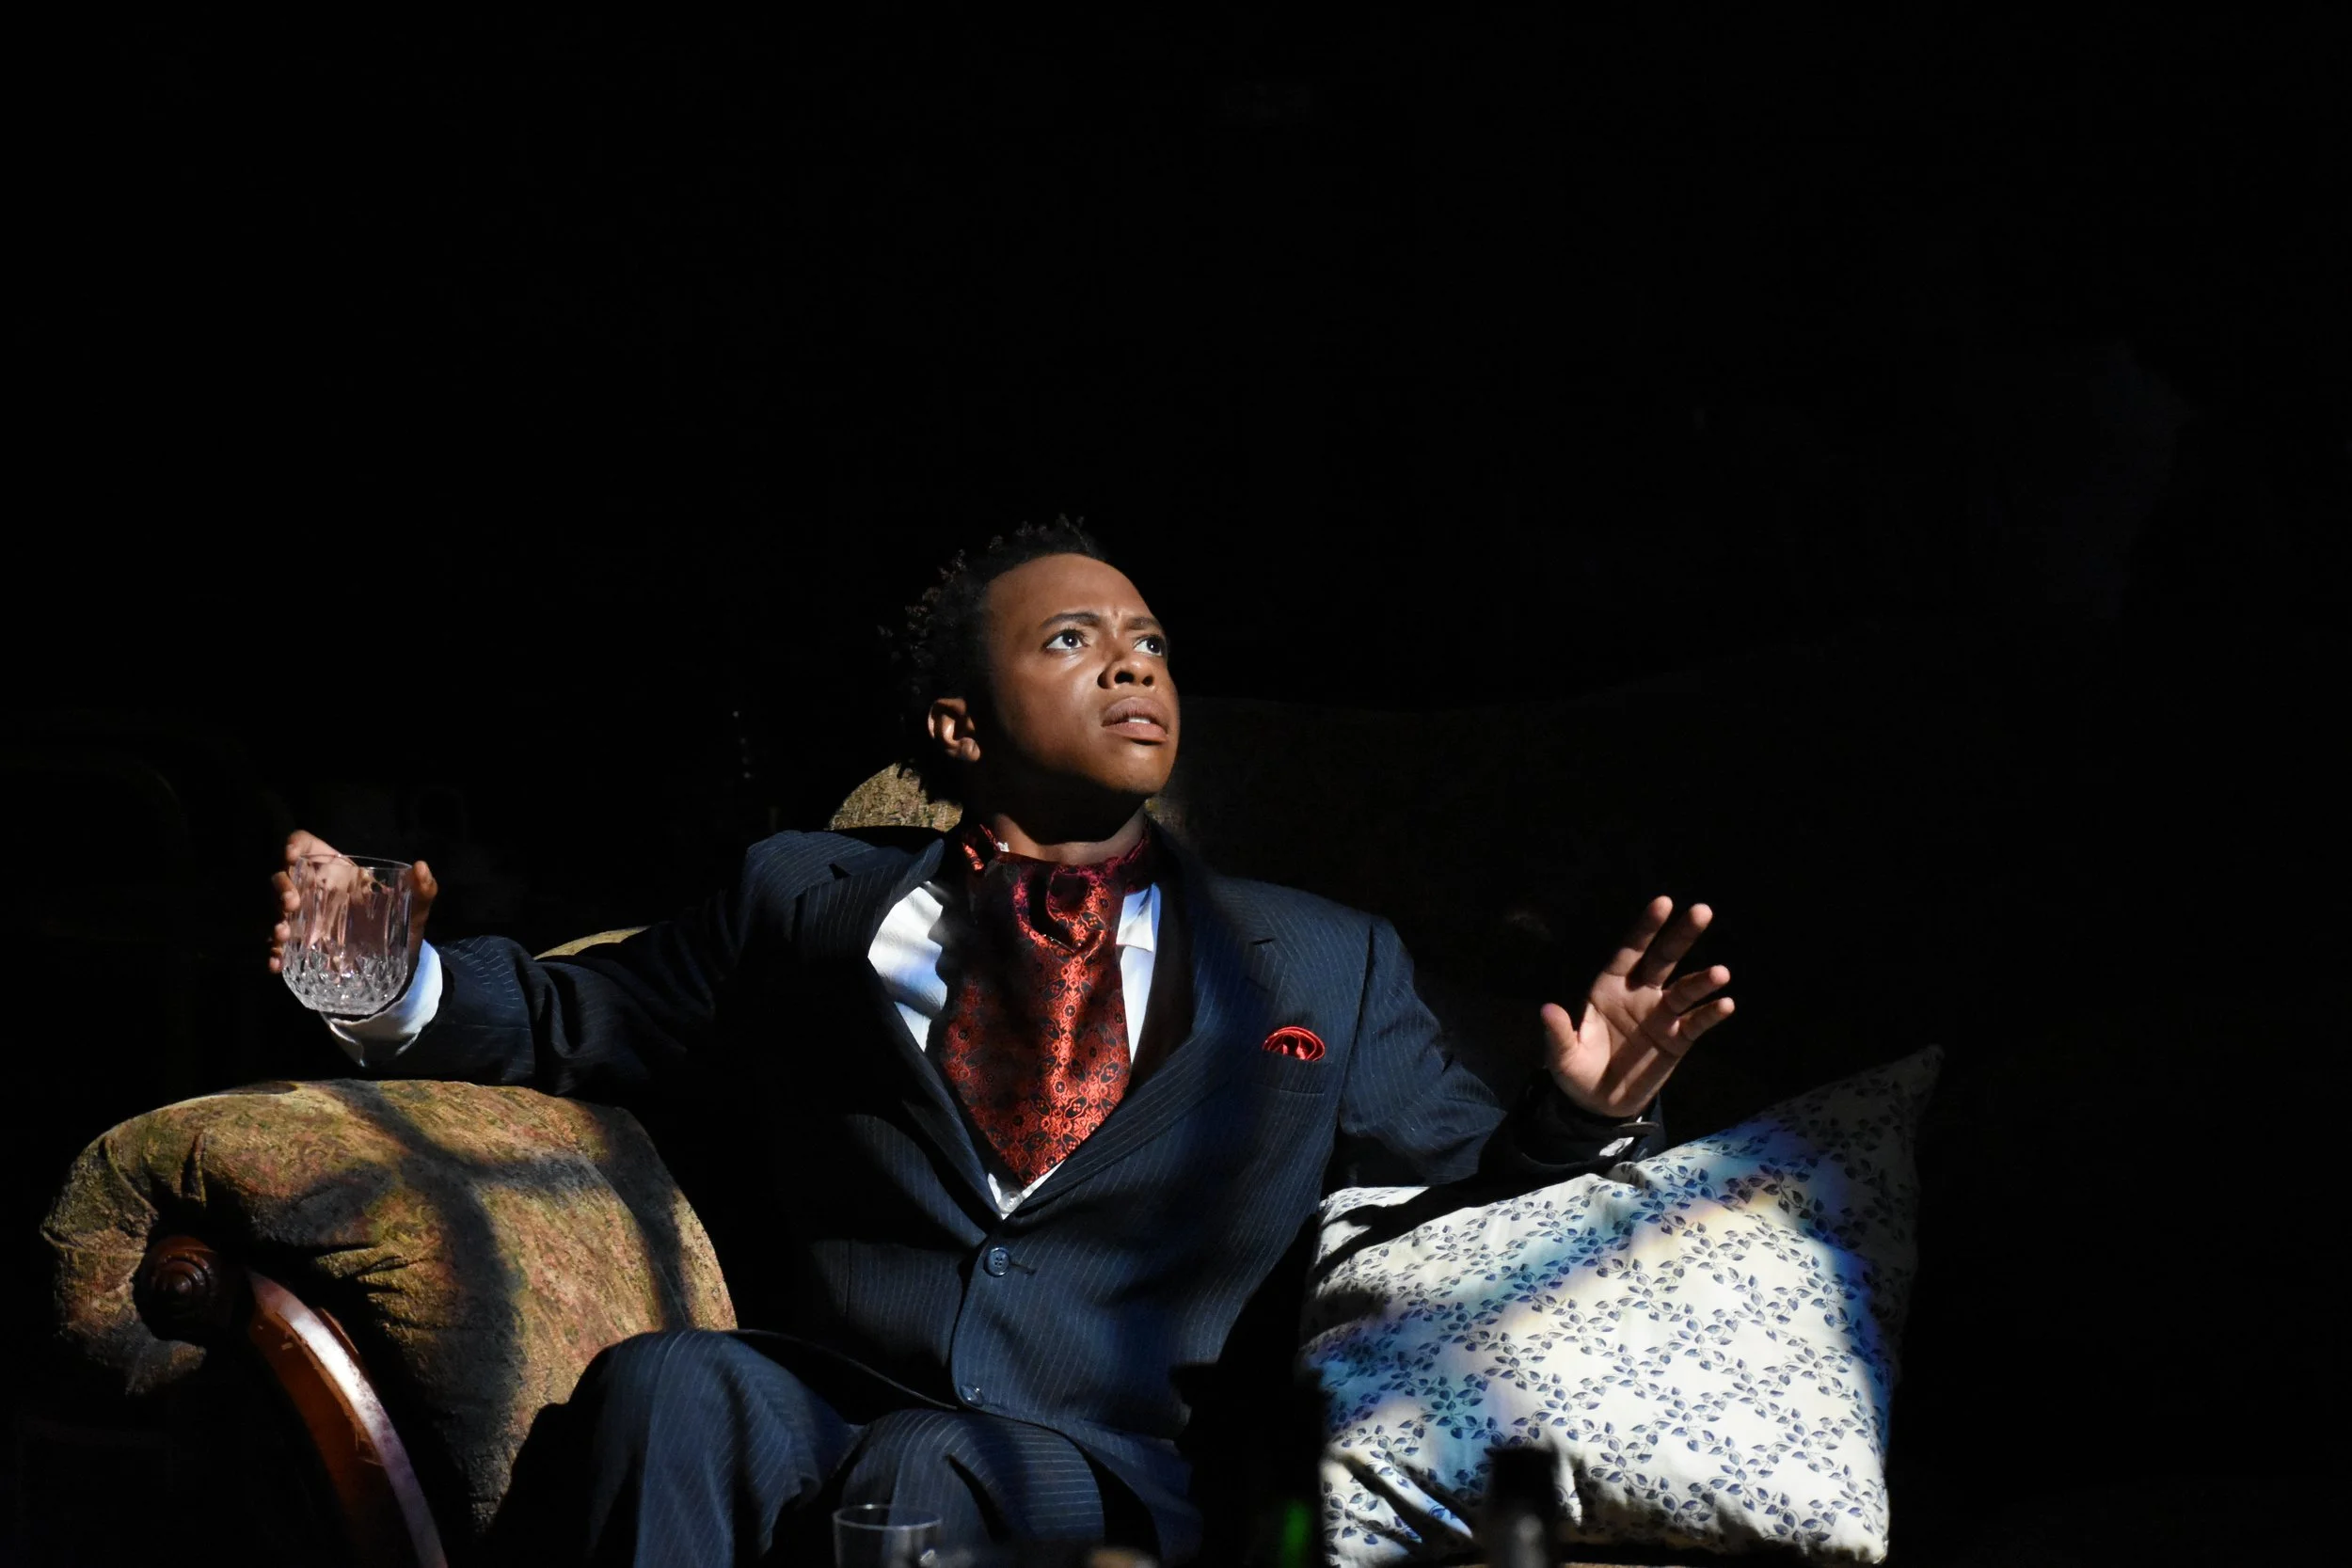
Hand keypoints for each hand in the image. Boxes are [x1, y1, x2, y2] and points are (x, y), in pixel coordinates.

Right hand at [268, 830, 437, 974]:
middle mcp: (316, 890)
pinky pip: (282, 946)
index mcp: (338, 871)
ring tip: (283, 935)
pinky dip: (275, 954)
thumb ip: (423, 889)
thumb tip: (422, 868)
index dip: (295, 845)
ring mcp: (308, 918)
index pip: (306, 846)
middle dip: (282, 886)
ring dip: (275, 921)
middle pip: (284, 877)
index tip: (292, 854)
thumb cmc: (403, 922)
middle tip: (291, 903)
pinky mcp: (306, 944)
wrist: (400, 961)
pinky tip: (276, 964)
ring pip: (278, 912)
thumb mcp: (416, 907)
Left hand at [1541, 896, 1733, 1119]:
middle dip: (1681, 935)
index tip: (1663, 902)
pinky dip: (1711, 1014)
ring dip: (1703, 980)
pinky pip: (1696, 1024)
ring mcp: (1661, 1016)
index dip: (1645, 928)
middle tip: (1702, 910)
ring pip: (1685, 990)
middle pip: (1664, 959)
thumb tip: (1547, 1009)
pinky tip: (1725, 1004)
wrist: (1600, 1105)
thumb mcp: (1562, 1056)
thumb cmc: (1577, 1071)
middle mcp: (1639, 995)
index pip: (1630, 951)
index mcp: (1609, 988)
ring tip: (1721, 973)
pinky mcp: (1677, 1040)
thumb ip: (1558, 1033)